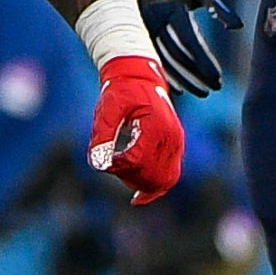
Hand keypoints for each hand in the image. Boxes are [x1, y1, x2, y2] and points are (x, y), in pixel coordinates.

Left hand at [88, 55, 183, 204]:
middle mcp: (172, 137)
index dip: (118, 167)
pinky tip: (138, 198)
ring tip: (123, 174)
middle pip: (152, 175)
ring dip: (142, 184)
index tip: (104, 159)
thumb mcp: (107, 109)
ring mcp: (177, 143)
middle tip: (112, 166)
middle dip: (130, 178)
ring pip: (165, 180)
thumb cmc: (121, 91)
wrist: (140, 76)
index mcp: (156, 126)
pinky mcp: (176, 147)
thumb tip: (98, 164)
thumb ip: (102, 135)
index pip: (138, 161)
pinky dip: (156, 188)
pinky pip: (171, 175)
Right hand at [138, 0, 241, 96]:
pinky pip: (156, 50)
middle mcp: (150, 13)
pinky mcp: (145, 24)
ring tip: (199, 90)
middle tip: (211, 88)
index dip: (201, 60)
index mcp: (165, 2)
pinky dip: (168, 68)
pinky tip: (180, 85)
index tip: (217, 77)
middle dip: (192, 73)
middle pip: (172, 51)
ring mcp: (144, 20)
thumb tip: (236, 25)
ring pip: (161, 55)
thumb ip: (220, 4)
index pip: (185, 38)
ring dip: (180, 75)